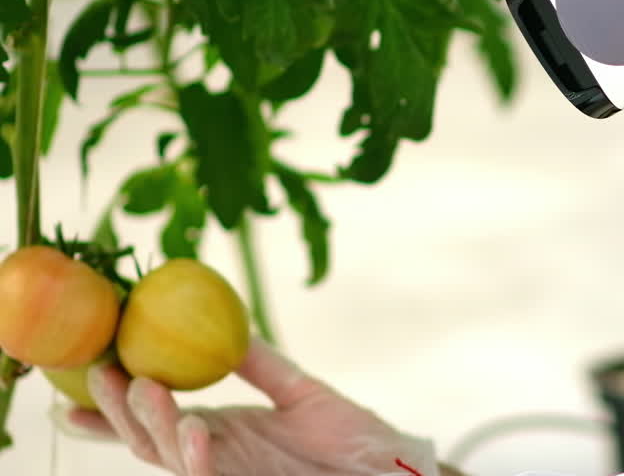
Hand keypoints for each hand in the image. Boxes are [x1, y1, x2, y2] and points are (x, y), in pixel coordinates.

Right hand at [64, 337, 440, 475]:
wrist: (383, 468)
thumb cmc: (349, 436)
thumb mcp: (300, 391)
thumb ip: (262, 364)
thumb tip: (227, 327)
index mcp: (221, 432)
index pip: (155, 420)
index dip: (111, 408)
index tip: (74, 382)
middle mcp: (214, 457)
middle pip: (148, 437)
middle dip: (117, 408)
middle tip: (99, 370)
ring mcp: (227, 474)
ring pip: (169, 456)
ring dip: (151, 423)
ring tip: (142, 385)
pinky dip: (195, 458)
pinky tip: (193, 431)